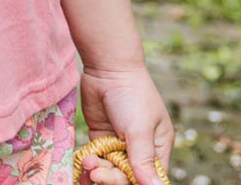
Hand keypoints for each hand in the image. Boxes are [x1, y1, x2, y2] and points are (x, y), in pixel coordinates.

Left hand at [78, 64, 173, 184]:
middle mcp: (138, 150)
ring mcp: (118, 143)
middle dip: (111, 178)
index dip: (135, 183)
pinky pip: (96, 158)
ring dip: (98, 173)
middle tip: (96, 174)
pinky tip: (83, 165)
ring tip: (88, 167)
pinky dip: (90, 165)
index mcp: (157, 149)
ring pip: (109, 170)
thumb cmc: (131, 95)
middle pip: (126, 177)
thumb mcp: (139, 129)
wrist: (107, 67)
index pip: (149, 178)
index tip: (119, 181)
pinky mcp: (100, 136)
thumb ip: (143, 160)